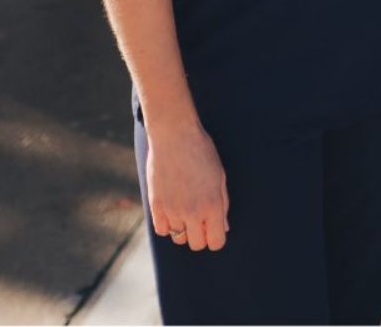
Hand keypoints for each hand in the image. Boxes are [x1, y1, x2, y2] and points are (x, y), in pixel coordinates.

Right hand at [145, 121, 230, 251]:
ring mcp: (172, 211)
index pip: (216, 242)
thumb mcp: (220, 176)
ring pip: (178, 238)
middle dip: (201, 236)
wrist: (175, 136)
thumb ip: (223, 204)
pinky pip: (161, 230)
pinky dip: (167, 225)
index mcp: (213, 205)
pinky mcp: (156, 207)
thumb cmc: (202, 153)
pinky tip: (172, 209)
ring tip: (186, 209)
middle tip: (201, 220)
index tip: (215, 229)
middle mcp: (193, 212)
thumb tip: (224, 227)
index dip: (217, 238)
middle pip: (197, 244)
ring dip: (184, 229)